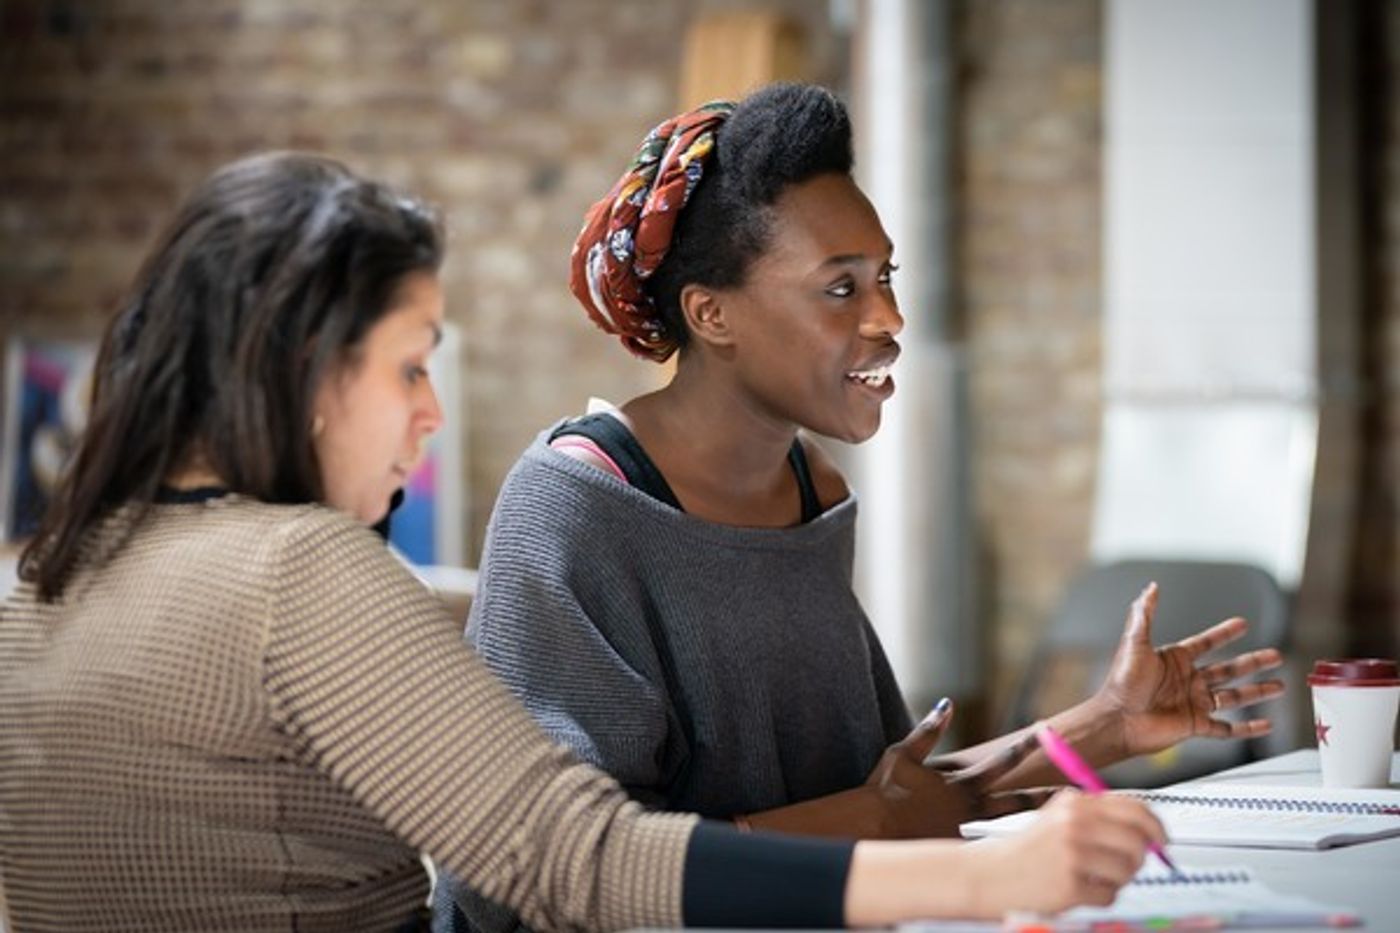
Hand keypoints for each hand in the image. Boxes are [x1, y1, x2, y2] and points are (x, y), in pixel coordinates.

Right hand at [865, 700, 1054, 837]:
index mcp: (960, 783)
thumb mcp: (903, 752)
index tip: (1046, 735)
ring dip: (1031, 823)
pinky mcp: (956, 847)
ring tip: (1059, 825)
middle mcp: (969, 807)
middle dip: (1046, 795)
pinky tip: (1023, 855)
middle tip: (1075, 792)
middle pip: (1017, 800)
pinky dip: (1004, 849)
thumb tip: (948, 703)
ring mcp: (965, 830)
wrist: (872, 830)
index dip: (1025, 747)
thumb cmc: (883, 790)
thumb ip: (928, 729)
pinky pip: (985, 848)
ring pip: (1006, 827)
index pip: (1001, 762)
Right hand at [968, 790, 1165, 914]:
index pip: (1134, 808)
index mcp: (1075, 803)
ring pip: (1127, 870)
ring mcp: (1072, 854)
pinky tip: (1079, 891)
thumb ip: (1099, 819)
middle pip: (1138, 840)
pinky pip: (1110, 895)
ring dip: (1118, 880)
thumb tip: (1148, 832)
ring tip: (1093, 878)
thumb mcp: (1059, 818)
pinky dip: (1101, 897)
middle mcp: (1075, 823)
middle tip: (1129, 866)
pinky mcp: (1070, 884)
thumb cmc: (1028, 851)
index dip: (1155, 827)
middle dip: (1140, 858)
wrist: (989, 874)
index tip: (1161, 841)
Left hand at [1097, 582, 1284, 757]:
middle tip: (1275, 655)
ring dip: (1257, 691)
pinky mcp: (1195, 725)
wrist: (1118, 719)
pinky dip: (1247, 728)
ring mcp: (1193, 703)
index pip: (1206, 643)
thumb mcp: (1134, 644)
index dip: (1224, 633)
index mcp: (1175, 660)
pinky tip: (1265, 725)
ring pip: (1234, 696)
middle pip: (1228, 669)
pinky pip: (1227, 728)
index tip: (1243, 624)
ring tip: (1281, 686)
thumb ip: (1144, 615)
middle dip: (1253, 662)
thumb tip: (1151, 588)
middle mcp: (1187, 681)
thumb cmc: (1122, 683)